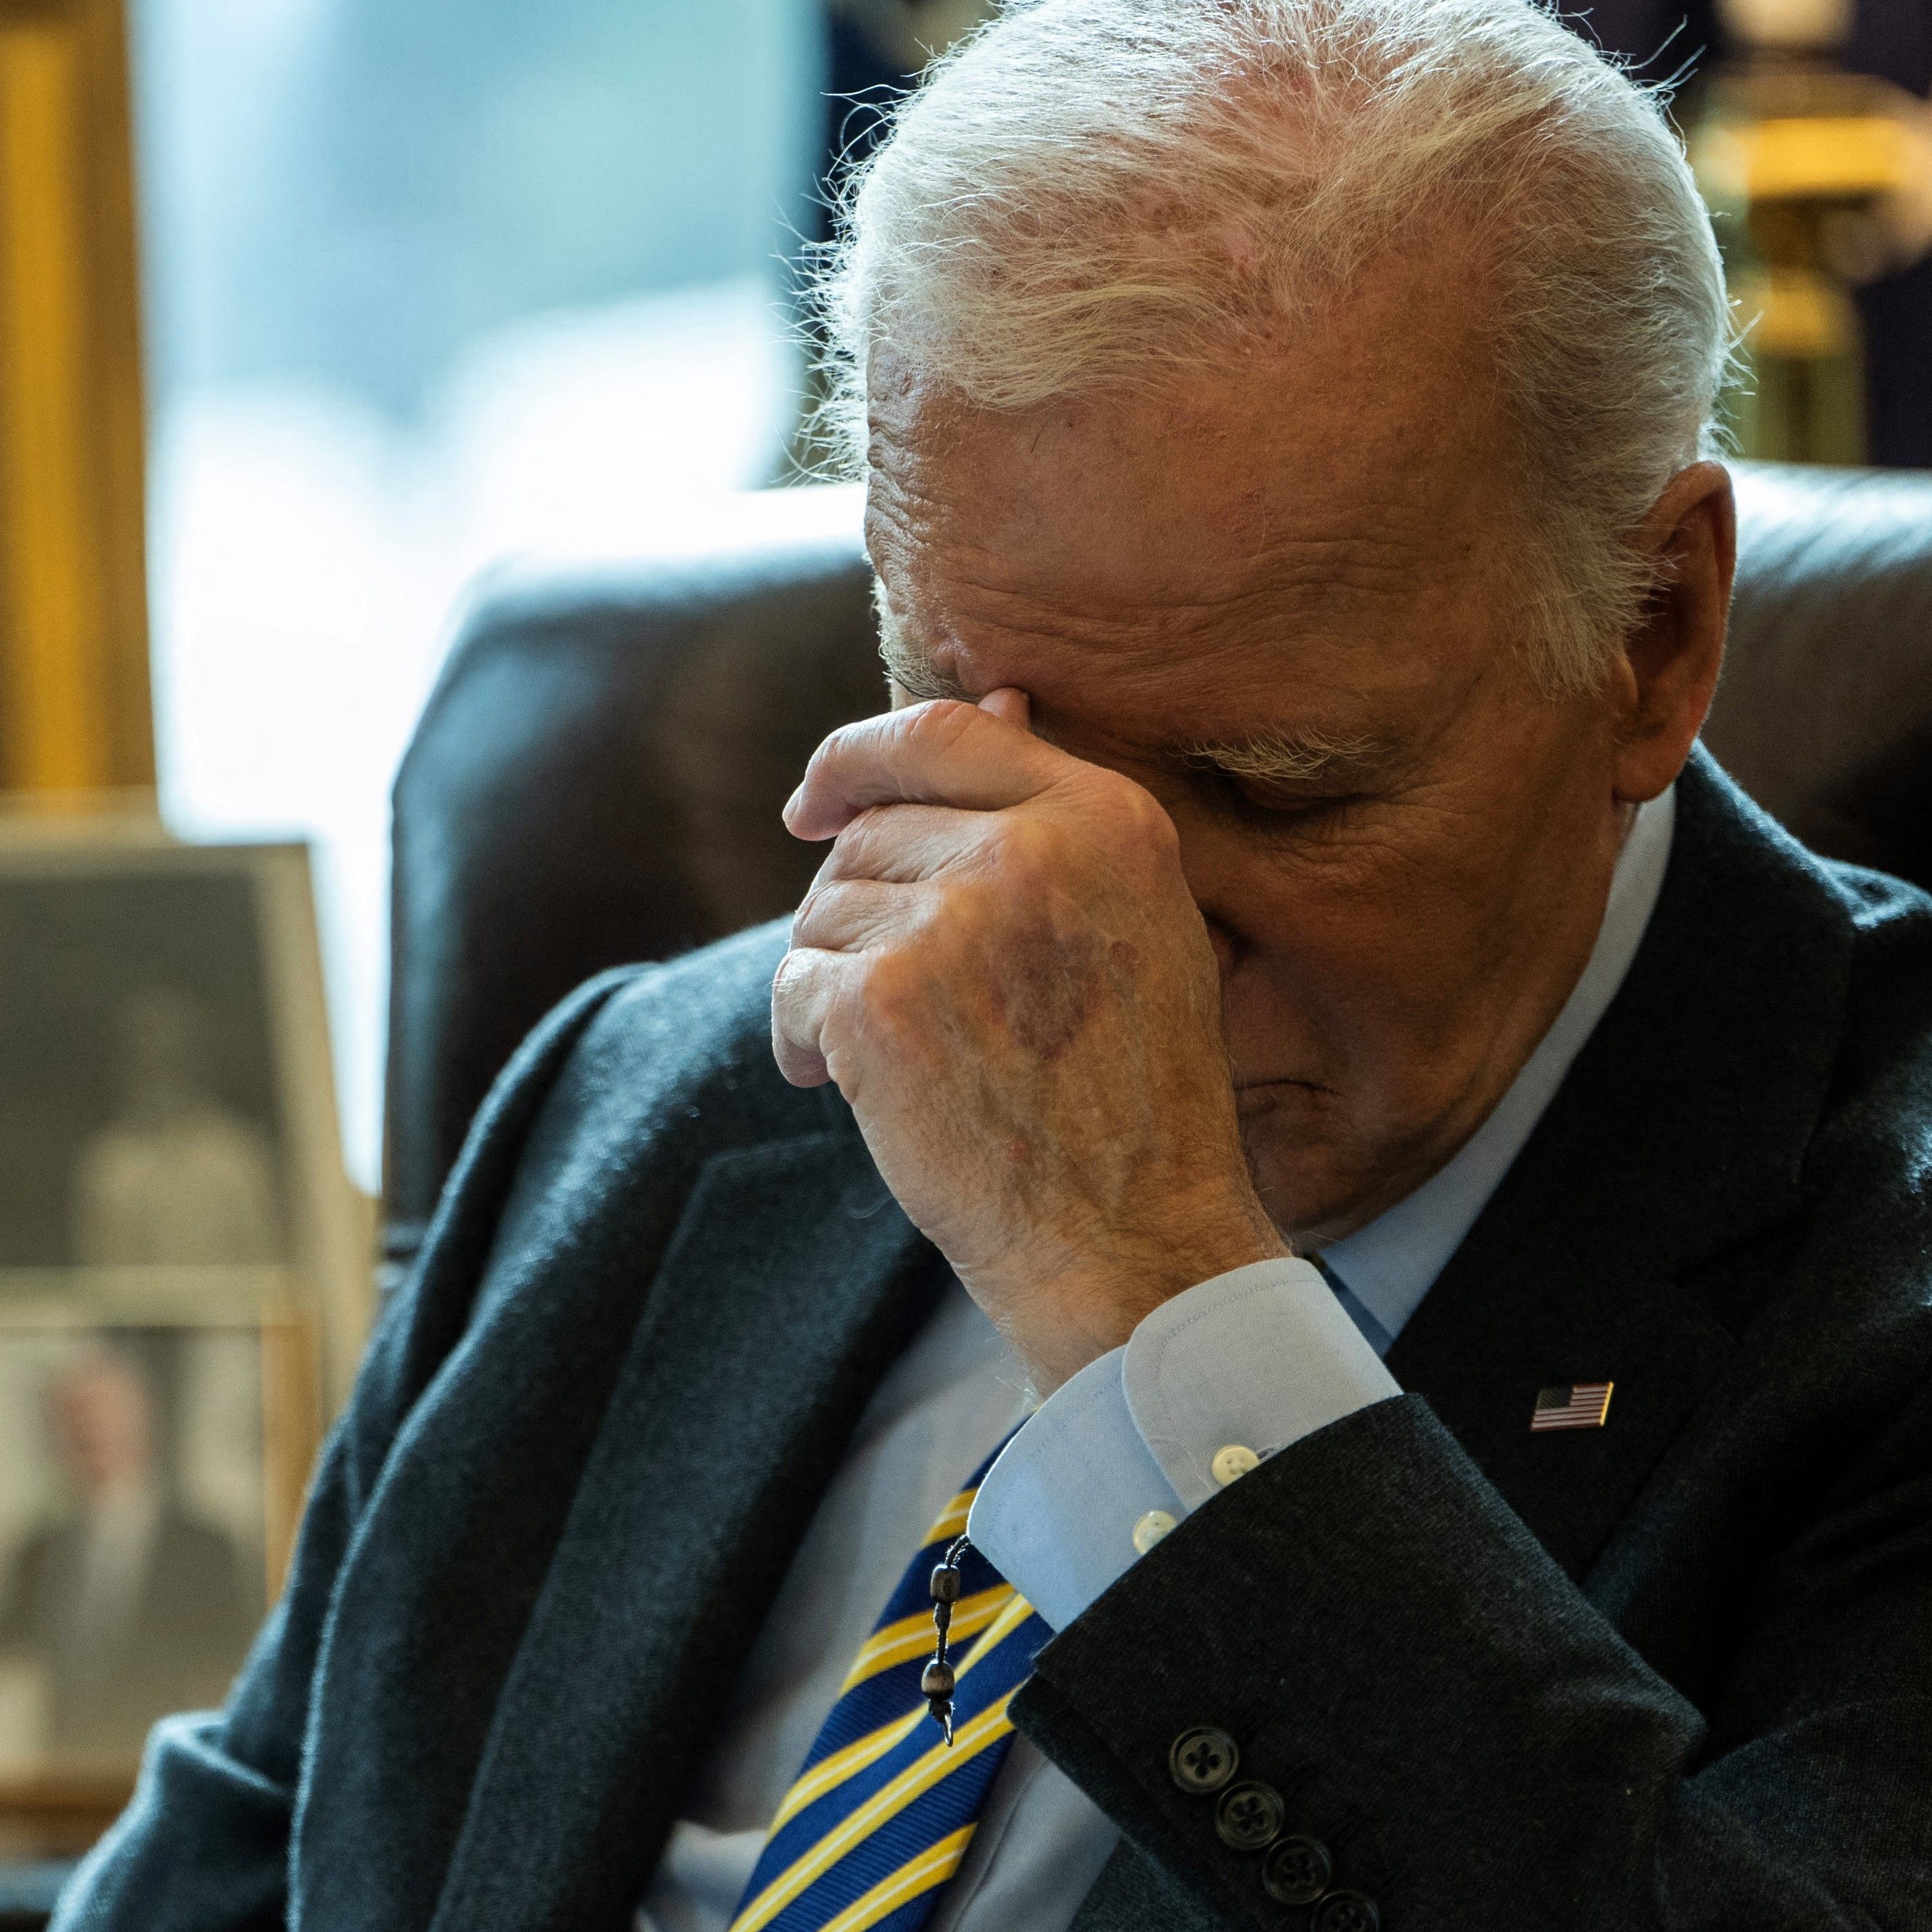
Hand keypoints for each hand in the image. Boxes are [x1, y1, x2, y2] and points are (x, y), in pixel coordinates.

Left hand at [770, 692, 1288, 1382]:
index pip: (944, 730)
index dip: (858, 755)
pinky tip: (844, 1088)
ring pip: (824, 909)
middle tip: (897, 1002)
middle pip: (870, 832)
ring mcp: (952, 923)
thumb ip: (1059, 819)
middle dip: (857, 911)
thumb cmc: (1134, 1099)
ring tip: (897, 1060)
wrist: (1131, 1237)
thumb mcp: (1138, 927)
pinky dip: (799, 1039)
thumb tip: (999, 694)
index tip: (813, 801)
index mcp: (1108, 818)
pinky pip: (792, 983)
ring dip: (833, 981)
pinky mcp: (879, 1001)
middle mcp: (1031, 851)